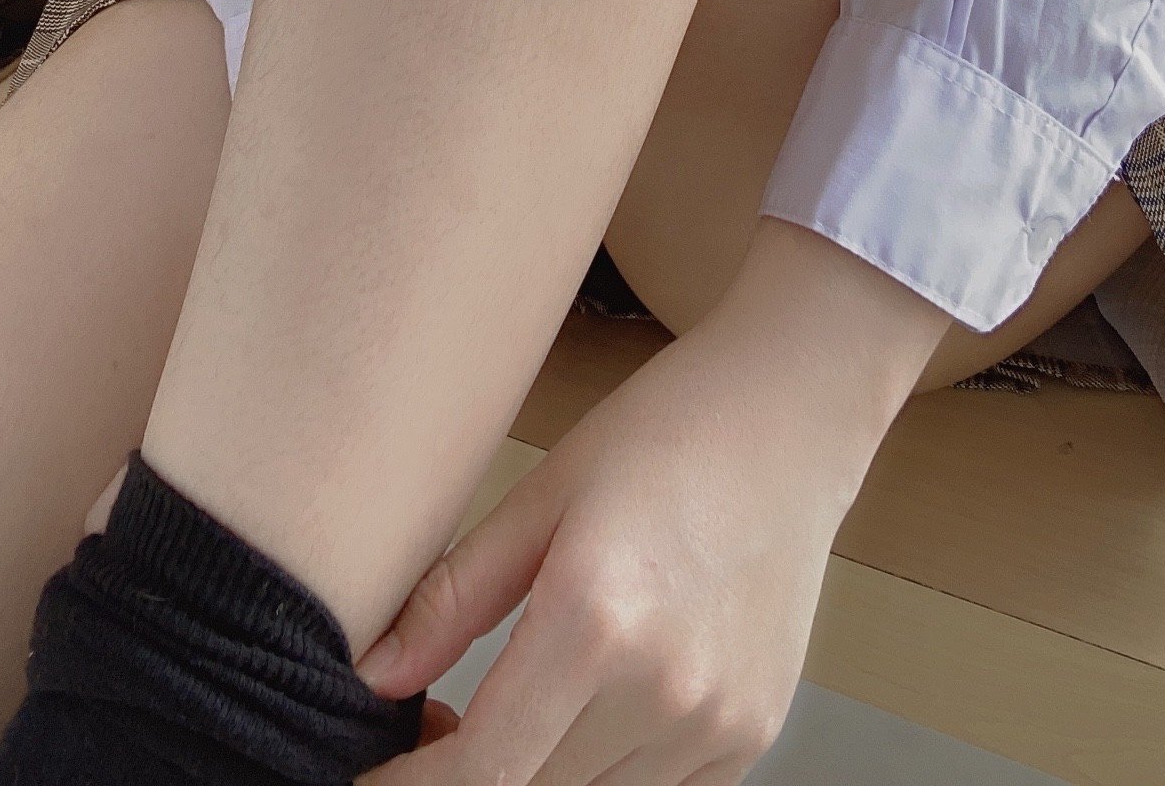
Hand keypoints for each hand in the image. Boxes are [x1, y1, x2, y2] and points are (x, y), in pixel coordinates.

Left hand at [351, 310, 871, 785]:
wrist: (793, 415)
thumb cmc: (666, 431)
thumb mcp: (541, 494)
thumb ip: (451, 597)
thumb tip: (371, 677)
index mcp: (597, 618)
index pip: (482, 773)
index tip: (375, 777)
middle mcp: (664, 689)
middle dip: (468, 777)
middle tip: (436, 725)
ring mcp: (717, 722)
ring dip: (537, 775)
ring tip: (514, 705)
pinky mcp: (751, 736)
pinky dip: (603, 770)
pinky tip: (589, 706)